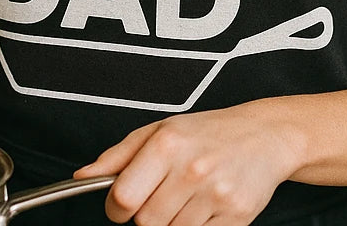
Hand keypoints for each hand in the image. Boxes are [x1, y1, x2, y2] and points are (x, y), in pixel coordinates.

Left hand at [75, 102, 303, 225]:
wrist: (263, 135)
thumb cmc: (207, 132)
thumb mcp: (159, 130)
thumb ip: (118, 155)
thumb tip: (83, 176)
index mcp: (167, 144)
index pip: (123, 198)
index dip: (117, 208)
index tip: (123, 204)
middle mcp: (191, 168)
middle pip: (146, 222)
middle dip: (147, 213)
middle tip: (162, 194)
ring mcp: (215, 194)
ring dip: (172, 222)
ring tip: (186, 197)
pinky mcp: (235, 217)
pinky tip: (202, 206)